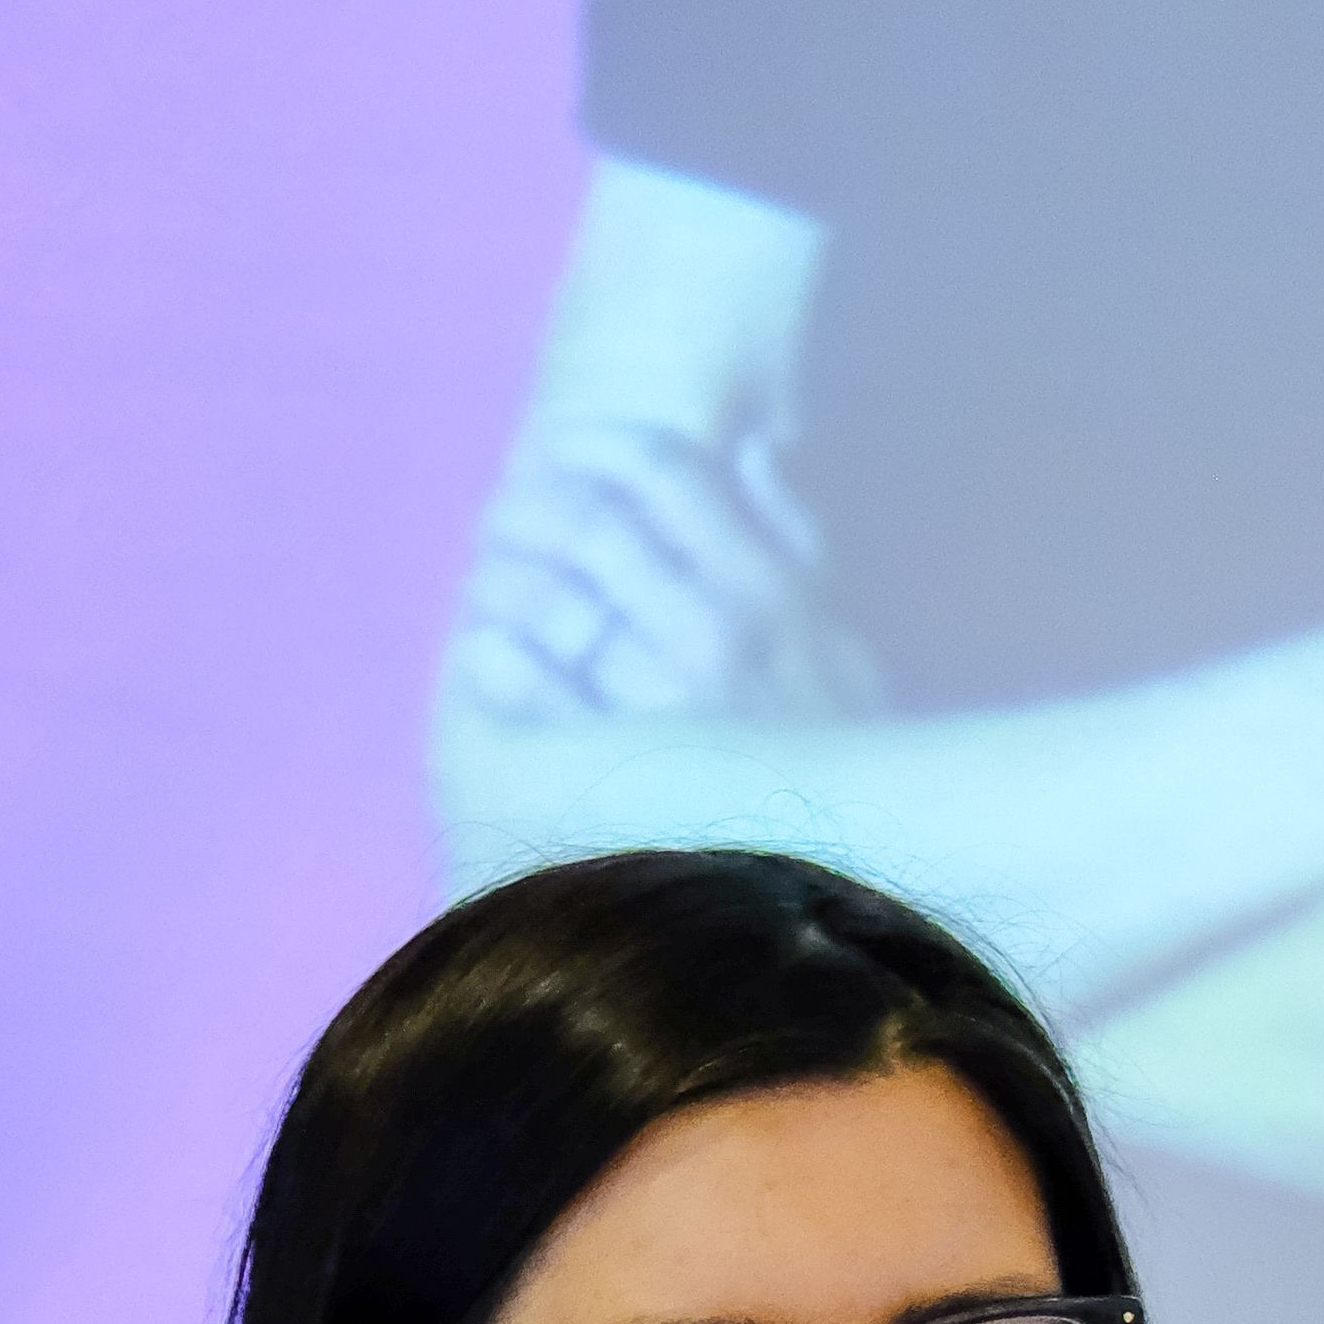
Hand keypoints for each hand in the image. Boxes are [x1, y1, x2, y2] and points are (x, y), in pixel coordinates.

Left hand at [449, 422, 881, 730]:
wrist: (839, 877)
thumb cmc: (833, 758)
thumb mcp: (840, 643)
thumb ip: (796, 542)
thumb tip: (753, 449)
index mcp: (771, 592)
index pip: (670, 474)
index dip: (603, 446)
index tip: (564, 446)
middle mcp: (718, 636)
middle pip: (599, 523)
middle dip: (538, 501)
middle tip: (503, 504)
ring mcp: (662, 706)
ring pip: (556, 597)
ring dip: (506, 568)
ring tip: (486, 569)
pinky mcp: (614, 773)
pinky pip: (532, 692)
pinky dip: (496, 656)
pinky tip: (483, 648)